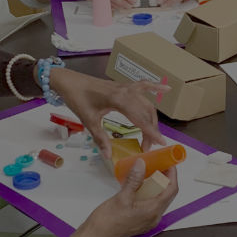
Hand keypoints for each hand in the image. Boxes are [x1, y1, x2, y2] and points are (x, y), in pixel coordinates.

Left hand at [48, 68, 169, 156]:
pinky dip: (156, 87)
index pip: (140, 118)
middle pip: (146, 112)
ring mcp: (127, 87)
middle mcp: (127, 92)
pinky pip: (144, 86)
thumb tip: (108, 155)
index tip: (161, 142)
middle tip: (148, 146)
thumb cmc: (77, 98)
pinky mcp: (125, 86)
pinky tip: (167, 89)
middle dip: (151, 130)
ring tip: (152, 133)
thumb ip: (100, 138)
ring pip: (147, 103)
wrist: (70, 81)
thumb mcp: (88, 121)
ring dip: (152, 118)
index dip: (151, 132)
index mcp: (118, 100)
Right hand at [60, 159, 177, 236]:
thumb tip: (142, 164)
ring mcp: (148, 221)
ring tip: (150, 172)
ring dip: (158, 186)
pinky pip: (151, 205)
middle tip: (160, 165)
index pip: (171, 190)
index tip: (169, 163)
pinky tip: (141, 186)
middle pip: (167, 195)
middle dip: (166, 179)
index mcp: (152, 212)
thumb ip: (134, 179)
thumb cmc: (107, 221)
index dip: (172, 175)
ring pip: (159, 200)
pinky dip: (150, 194)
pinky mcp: (141, 222)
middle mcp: (154, 218)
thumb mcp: (122, 197)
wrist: (94, 236)